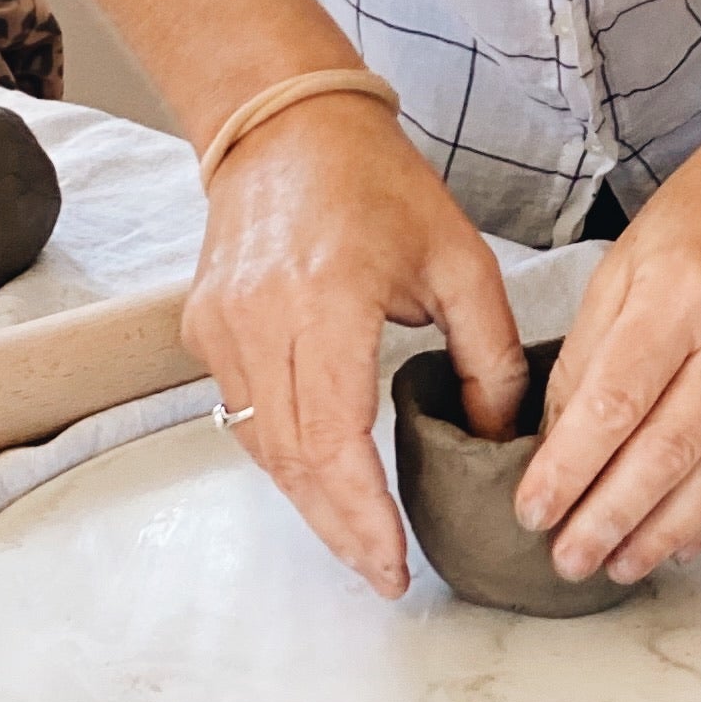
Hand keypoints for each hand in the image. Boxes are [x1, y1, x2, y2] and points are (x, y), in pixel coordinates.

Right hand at [181, 95, 523, 596]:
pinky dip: (288, 457)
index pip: (335, 441)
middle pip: (293, 461)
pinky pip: (246, 417)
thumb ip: (488, 355)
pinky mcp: (204, 331)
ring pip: (264, 449)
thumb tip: (496, 438)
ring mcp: (221, 330)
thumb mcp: (461, 260)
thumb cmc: (379, 184)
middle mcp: (259, 321)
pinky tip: (327, 479)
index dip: (363, 515)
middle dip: (341, 529)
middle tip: (385, 574)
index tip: (395, 565)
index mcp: (326, 300)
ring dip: (312, 501)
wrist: (286, 127)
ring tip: (364, 541)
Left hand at [516, 109, 700, 585]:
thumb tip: (559, 443)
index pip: (614, 403)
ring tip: (618, 564)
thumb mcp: (629, 258)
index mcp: (684, 288)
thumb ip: (591, 350)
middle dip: (607, 516)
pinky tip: (682, 536)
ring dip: (664, 532)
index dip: (569, 468)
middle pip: (666, 451)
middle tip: (565, 558)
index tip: (531, 510)